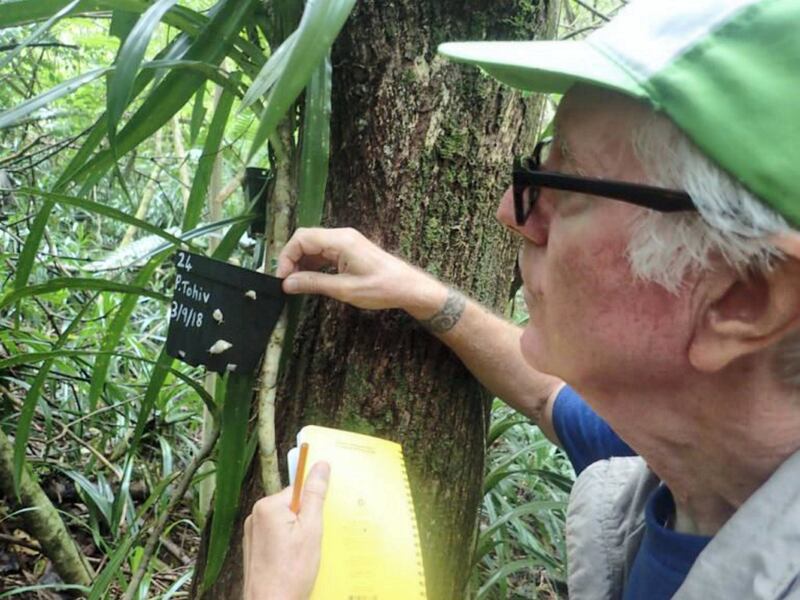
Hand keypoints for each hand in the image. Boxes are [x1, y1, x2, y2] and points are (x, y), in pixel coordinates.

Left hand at [243, 462, 329, 599]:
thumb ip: (315, 495)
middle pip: (291, 505)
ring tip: (305, 555)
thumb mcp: (311, 529)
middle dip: (307, 520)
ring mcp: (253, 533)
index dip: (314, 504)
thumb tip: (321, 465)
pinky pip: (277, 536)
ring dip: (299, 534)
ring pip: (285, 522)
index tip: (322, 516)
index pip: (298, 490)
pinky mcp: (254, 548)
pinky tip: (295, 561)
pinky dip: (289, 545)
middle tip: (315, 540)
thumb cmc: (291, 572)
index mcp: (268, 506)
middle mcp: (256, 516)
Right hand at [276, 227, 445, 316]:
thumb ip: (314, 284)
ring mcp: (346, 242)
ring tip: (296, 284)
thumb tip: (287, 284)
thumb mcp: (344, 289)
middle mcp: (342, 236)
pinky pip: (324, 253)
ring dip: (302, 263)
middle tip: (287, 282)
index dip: (287, 256)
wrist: (408, 287)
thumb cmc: (381, 288)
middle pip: (305, 240)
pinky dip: (314, 265)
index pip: (302, 238)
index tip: (283, 278)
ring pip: (314, 247)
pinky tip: (310, 280)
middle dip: (292, 259)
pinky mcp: (349, 251)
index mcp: (340, 240)